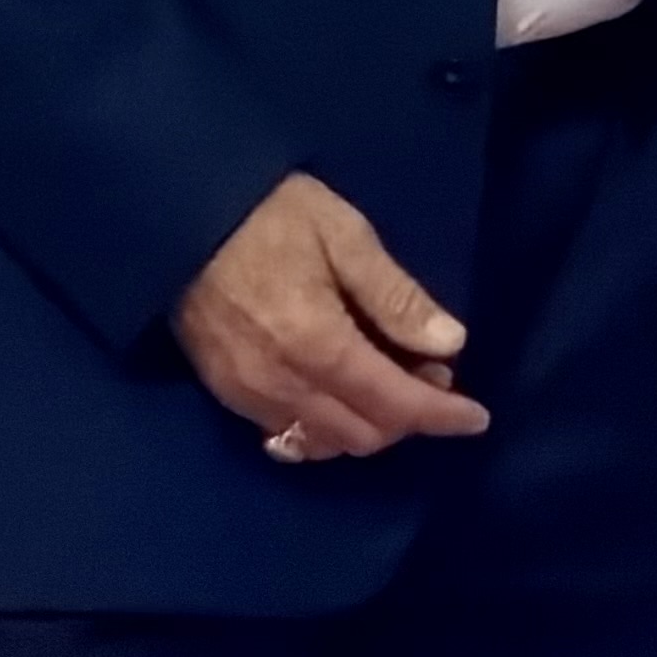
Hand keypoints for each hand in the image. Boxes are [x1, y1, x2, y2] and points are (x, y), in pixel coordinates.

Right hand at [172, 172, 491, 459]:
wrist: (178, 214)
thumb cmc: (269, 214)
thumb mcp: (344, 234)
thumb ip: (395, 296)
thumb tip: (449, 344)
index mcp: (318, 345)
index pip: (394, 404)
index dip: (442, 416)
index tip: (478, 418)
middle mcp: (283, 387)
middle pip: (364, 434)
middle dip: (409, 418)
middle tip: (433, 375)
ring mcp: (248, 396)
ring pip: (327, 443)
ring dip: (369, 425)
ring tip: (391, 380)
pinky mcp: (225, 393)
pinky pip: (288, 436)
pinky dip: (326, 430)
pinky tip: (340, 398)